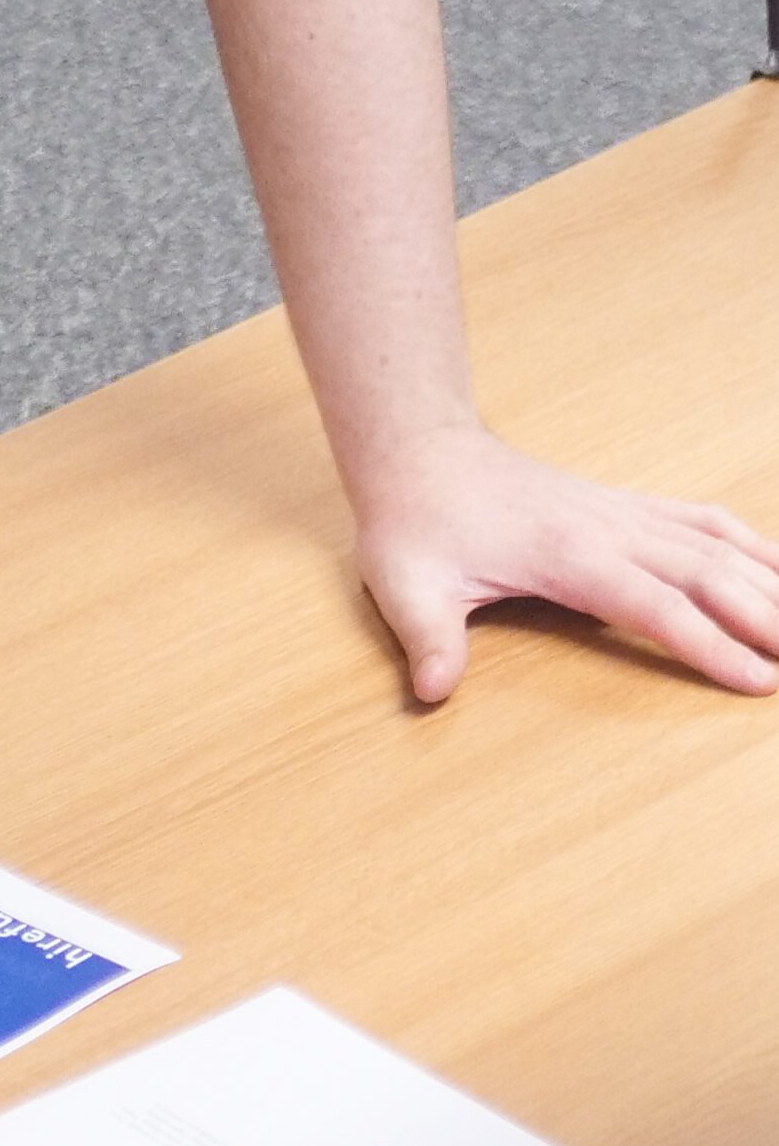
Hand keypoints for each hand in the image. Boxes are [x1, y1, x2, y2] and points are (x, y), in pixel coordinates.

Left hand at [351, 426, 778, 702]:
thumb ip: (425, 639)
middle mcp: (609, 528)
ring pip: (717, 545)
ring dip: (769, 582)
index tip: (758, 680)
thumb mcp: (403, 585)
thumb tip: (431, 691)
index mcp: (567, 553)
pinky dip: (750, 544)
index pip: (656, 606)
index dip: (709, 645)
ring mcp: (622, 513)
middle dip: (765, 619)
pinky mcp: (623, 506)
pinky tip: (778, 568)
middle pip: (708, 574)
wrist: (419, 455)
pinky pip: (702, 522)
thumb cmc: (412, 523)